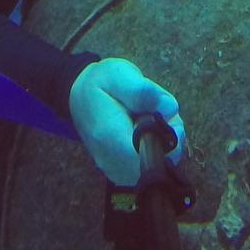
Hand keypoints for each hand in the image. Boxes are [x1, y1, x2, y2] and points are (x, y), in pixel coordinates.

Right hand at [69, 57, 185, 185]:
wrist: (79, 97)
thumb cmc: (100, 83)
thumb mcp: (119, 75)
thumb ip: (144, 91)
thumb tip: (170, 108)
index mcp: (111, 138)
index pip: (151, 157)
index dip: (168, 138)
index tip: (165, 116)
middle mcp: (113, 162)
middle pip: (160, 163)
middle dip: (168, 137)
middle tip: (155, 112)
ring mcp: (117, 172)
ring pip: (159, 166)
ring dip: (163, 142)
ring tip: (147, 118)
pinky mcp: (122, 174)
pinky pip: (151, 167)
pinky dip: (156, 149)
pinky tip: (144, 131)